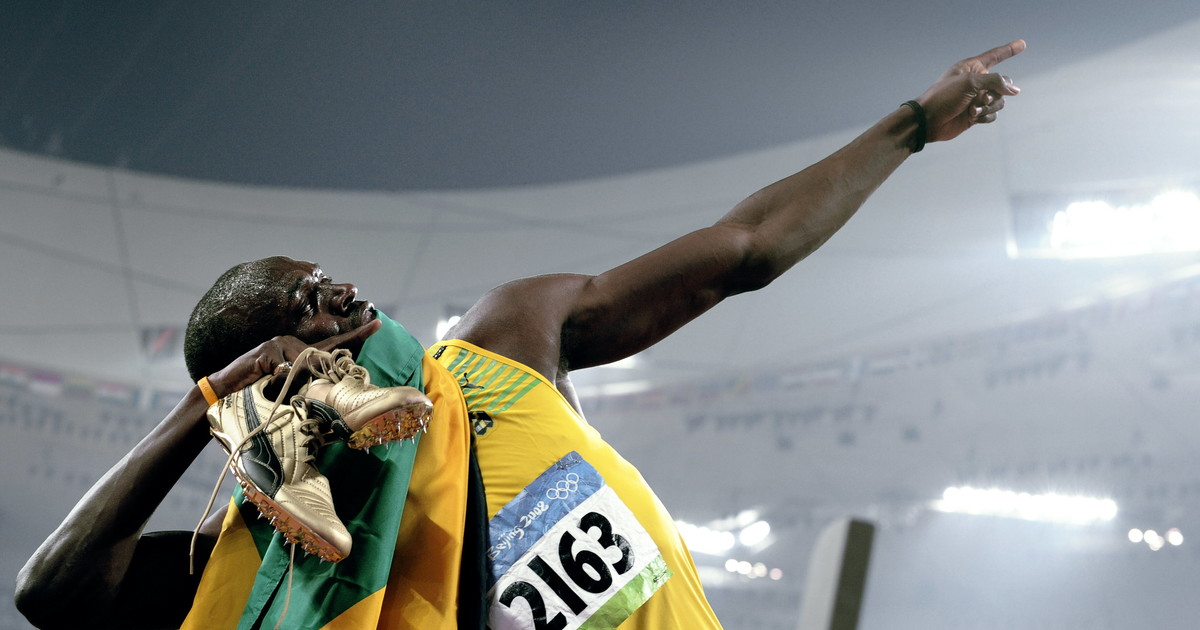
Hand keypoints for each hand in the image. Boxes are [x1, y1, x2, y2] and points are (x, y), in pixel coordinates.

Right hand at [203, 319, 381, 398]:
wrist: (225, 394)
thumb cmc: (260, 395)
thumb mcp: (290, 391)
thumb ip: (310, 386)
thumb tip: (332, 389)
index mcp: (302, 353)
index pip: (334, 343)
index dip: (357, 335)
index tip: (378, 322)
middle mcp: (293, 343)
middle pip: (321, 356)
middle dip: (321, 372)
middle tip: (300, 383)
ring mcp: (279, 344)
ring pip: (304, 362)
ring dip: (296, 379)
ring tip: (278, 385)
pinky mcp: (266, 351)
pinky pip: (284, 366)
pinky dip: (279, 379)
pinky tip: (267, 380)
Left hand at [916, 40, 1024, 142]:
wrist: (929, 121)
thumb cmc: (944, 96)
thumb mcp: (970, 82)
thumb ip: (995, 81)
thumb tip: (1014, 90)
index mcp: (972, 68)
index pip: (995, 56)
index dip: (1009, 50)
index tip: (1022, 44)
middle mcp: (976, 82)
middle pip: (1003, 84)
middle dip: (997, 92)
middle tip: (982, 97)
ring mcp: (976, 99)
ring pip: (999, 101)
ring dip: (989, 106)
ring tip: (973, 110)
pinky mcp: (975, 114)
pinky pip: (992, 114)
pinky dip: (985, 116)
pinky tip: (973, 117)